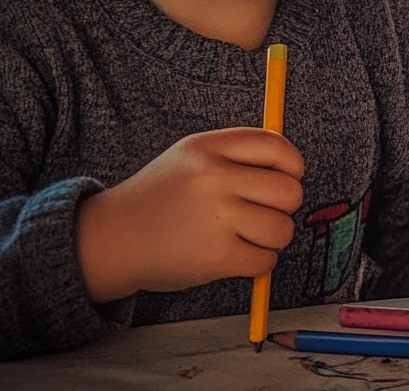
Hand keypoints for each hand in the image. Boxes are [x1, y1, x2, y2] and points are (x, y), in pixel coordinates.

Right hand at [76, 127, 304, 302]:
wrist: (115, 238)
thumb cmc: (163, 194)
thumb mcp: (193, 154)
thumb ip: (238, 151)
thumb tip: (291, 162)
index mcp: (210, 147)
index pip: (275, 147)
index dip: (293, 163)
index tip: (291, 175)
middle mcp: (214, 178)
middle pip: (288, 190)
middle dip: (286, 204)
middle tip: (268, 209)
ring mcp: (216, 218)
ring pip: (282, 228)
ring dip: (274, 236)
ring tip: (253, 233)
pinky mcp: (216, 256)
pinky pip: (266, 259)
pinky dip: (260, 261)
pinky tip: (241, 254)